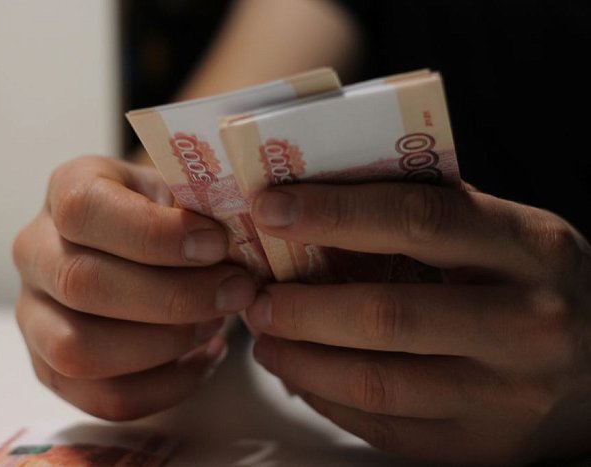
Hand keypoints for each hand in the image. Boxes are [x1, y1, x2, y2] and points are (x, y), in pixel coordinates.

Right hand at [12, 155, 256, 419]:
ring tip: (214, 324)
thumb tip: (234, 238)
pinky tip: (206, 356)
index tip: (217, 243)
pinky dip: (167, 386)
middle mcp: (35, 251)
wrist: (148, 246)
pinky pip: (102, 398)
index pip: (84, 210)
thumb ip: (201, 206)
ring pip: (79, 350)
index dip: (154, 233)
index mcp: (66, 190)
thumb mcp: (183, 190)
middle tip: (236, 291)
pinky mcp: (51, 368)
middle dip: (174, 296)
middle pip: (83, 284)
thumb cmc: (172, 215)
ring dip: (165, 345)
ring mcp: (33, 315)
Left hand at [246, 182, 590, 463]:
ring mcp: (506, 395)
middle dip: (303, 305)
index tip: (271, 209)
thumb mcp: (502, 231)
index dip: (336, 212)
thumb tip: (317, 206)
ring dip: (302, 359)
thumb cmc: (531, 281)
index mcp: (528, 248)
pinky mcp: (481, 445)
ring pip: (377, 381)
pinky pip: (384, 424)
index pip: (419, 219)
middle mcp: (526, 323)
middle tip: (255, 294)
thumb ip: (428, 215)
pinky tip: (300, 372)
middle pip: (388, 315)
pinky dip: (326, 397)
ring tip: (265, 336)